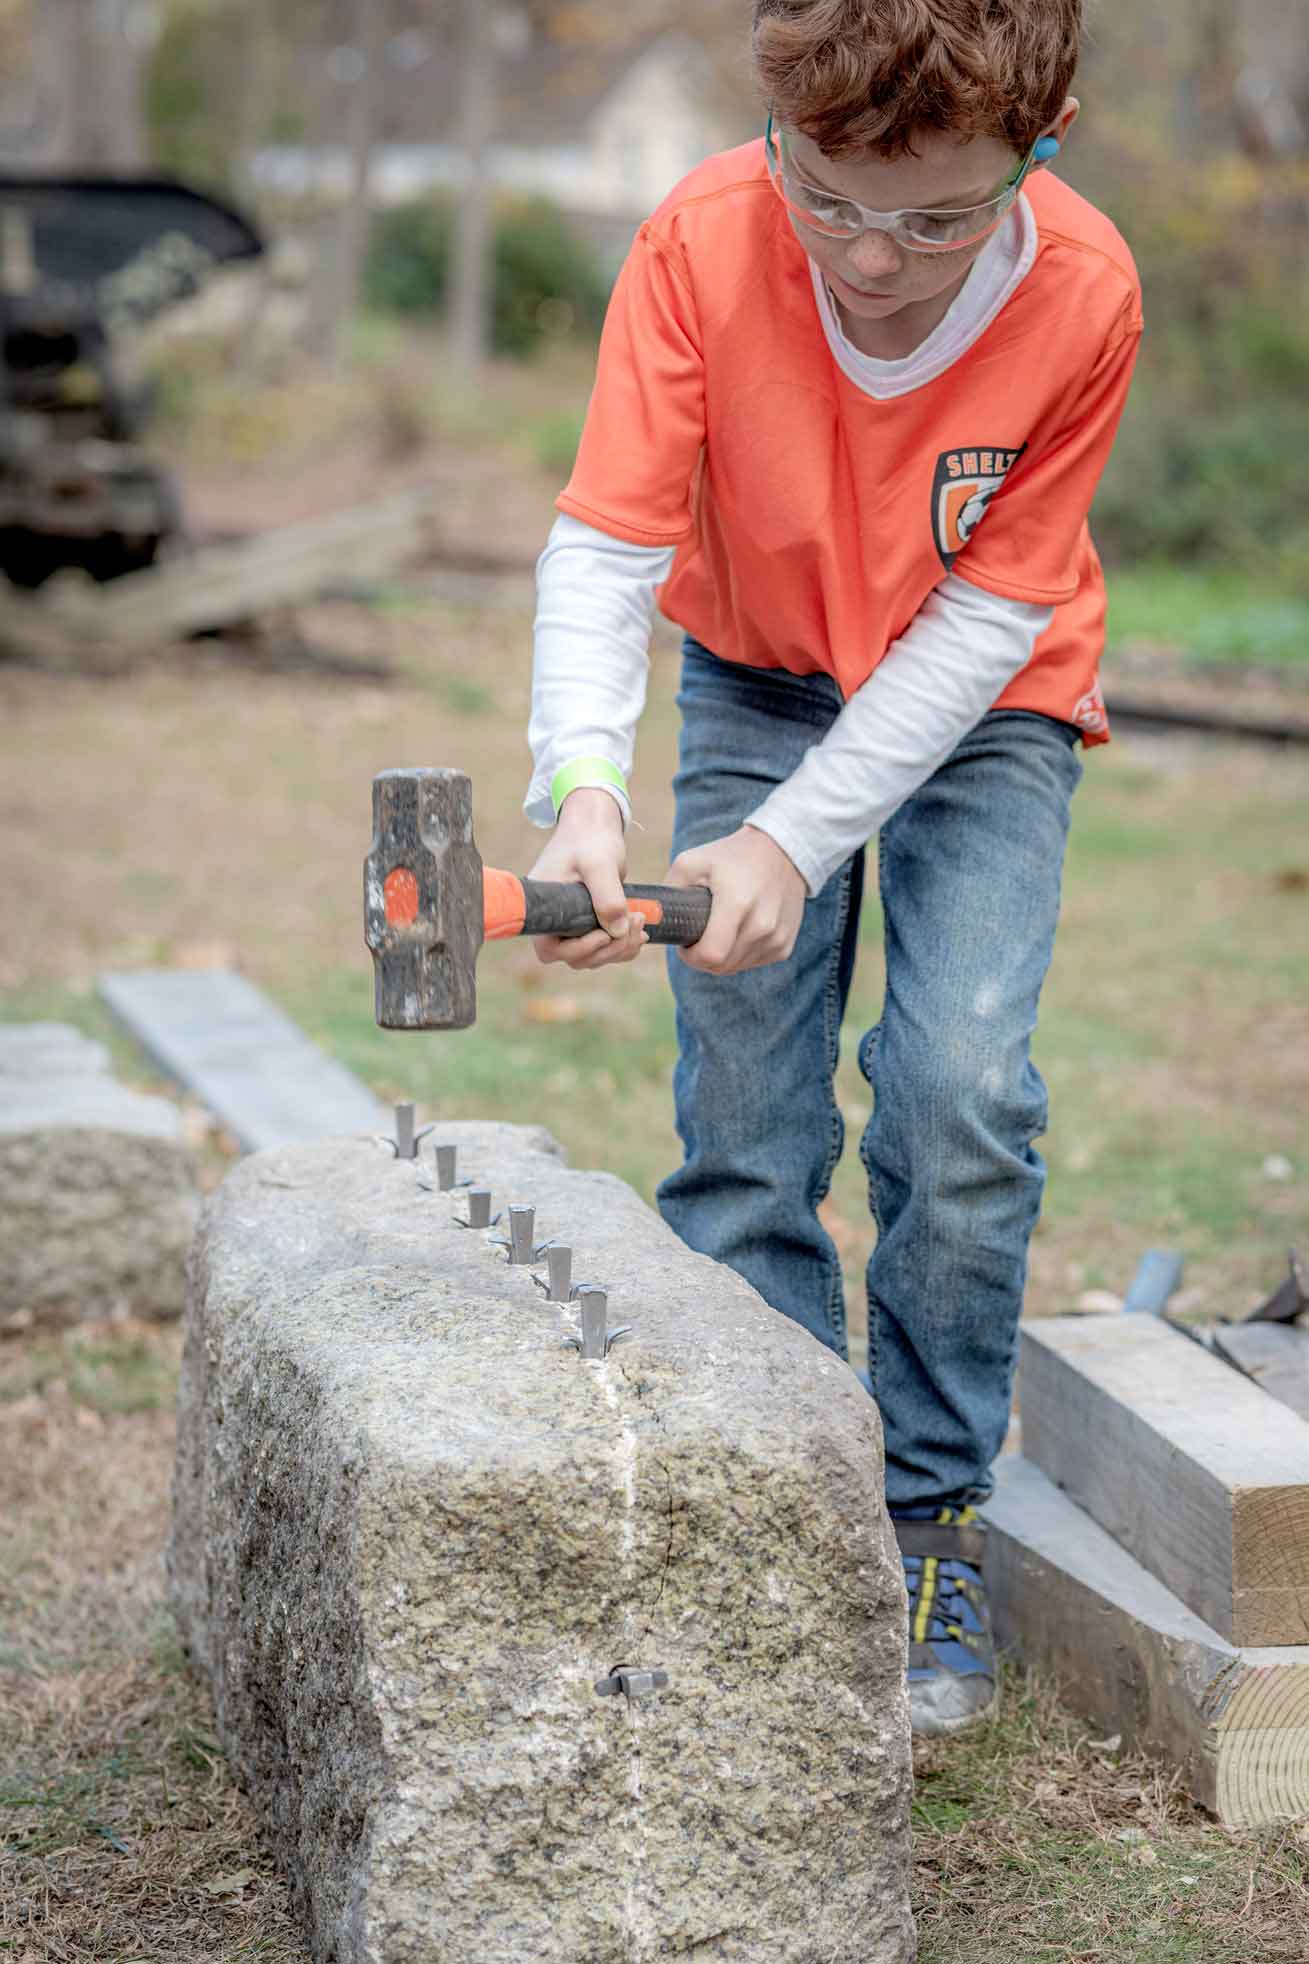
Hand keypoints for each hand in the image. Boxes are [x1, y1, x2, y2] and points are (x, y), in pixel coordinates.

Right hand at [527, 788, 648, 970]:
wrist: (595, 827)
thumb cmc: (590, 839)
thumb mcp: (599, 863)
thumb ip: (607, 895)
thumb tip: (617, 931)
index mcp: (543, 909)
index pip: (550, 949)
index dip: (578, 950)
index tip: (604, 933)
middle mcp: (554, 921)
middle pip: (577, 958)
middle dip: (609, 948)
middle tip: (636, 921)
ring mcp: (571, 925)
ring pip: (594, 956)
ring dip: (620, 948)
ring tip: (641, 922)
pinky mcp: (589, 923)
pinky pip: (604, 948)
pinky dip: (624, 946)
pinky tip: (641, 931)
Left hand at [667, 825, 806, 974]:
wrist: (782, 851)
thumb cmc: (730, 856)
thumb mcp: (692, 862)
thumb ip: (668, 890)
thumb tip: (648, 917)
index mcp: (737, 903)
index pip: (710, 955)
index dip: (691, 957)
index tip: (686, 945)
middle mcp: (762, 925)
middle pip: (721, 966)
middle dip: (703, 957)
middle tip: (700, 936)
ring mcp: (776, 938)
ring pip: (736, 967)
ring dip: (723, 956)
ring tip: (721, 929)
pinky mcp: (785, 945)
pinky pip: (753, 962)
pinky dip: (741, 954)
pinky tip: (740, 930)